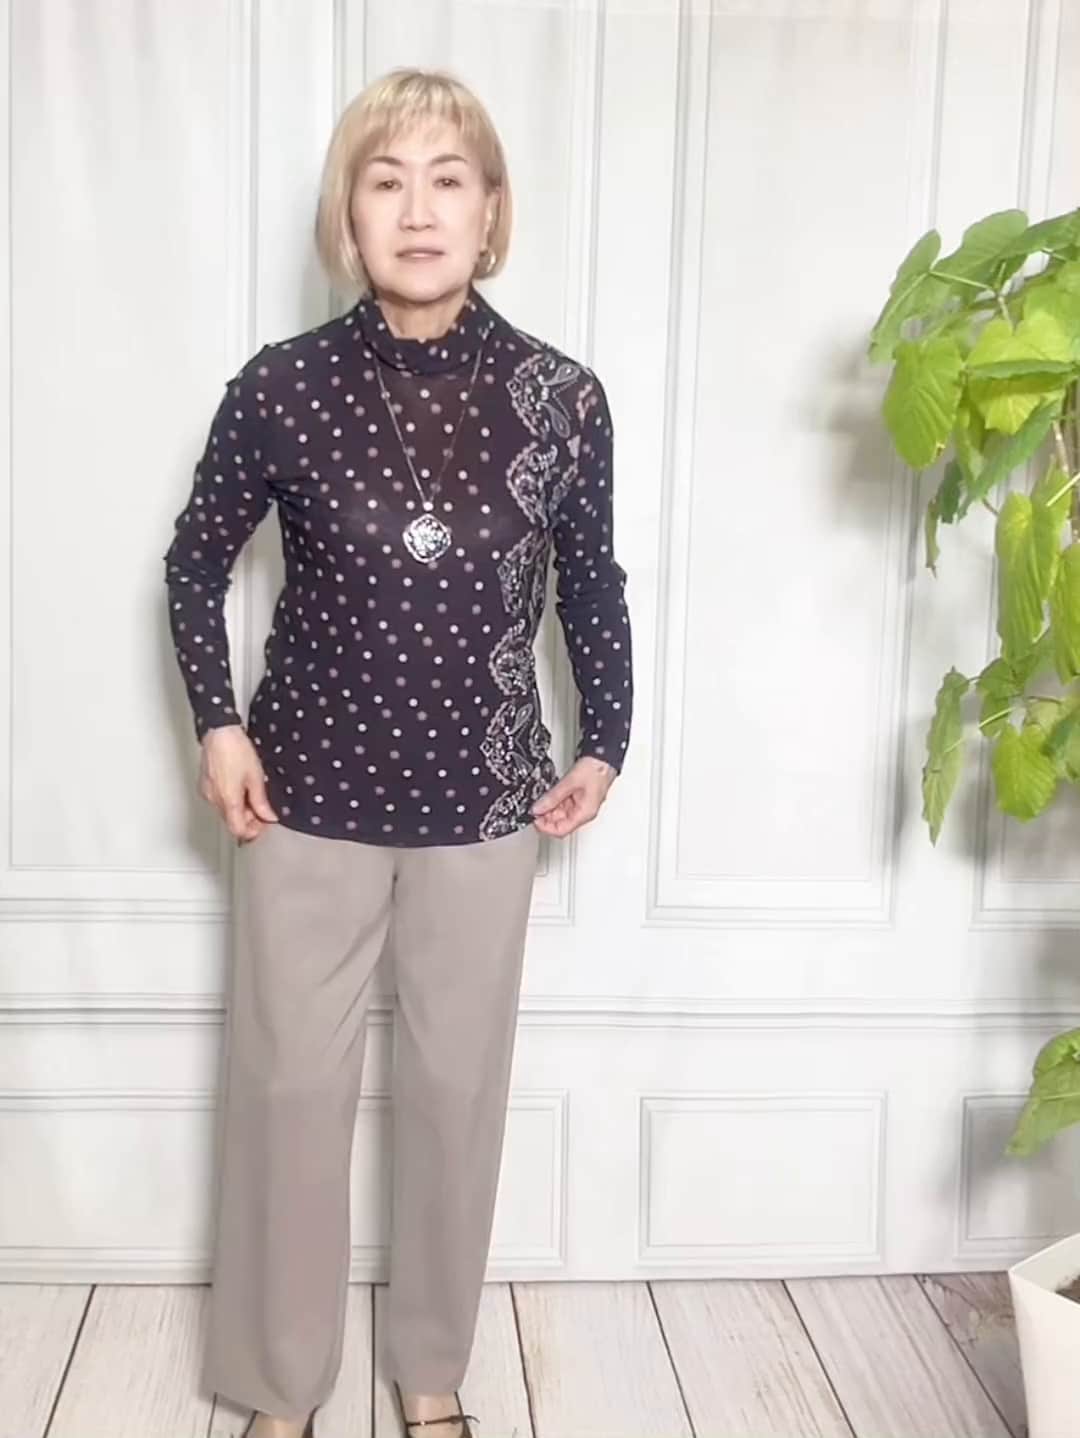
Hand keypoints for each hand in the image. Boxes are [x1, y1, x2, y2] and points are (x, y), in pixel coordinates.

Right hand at [198, 724, 278, 842]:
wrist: (219, 733)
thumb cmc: (235, 750)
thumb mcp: (256, 778)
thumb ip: (261, 801)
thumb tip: (268, 816)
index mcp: (228, 800)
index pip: (238, 830)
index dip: (253, 832)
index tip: (264, 823)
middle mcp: (214, 800)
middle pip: (232, 822)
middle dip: (249, 820)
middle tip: (263, 810)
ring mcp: (207, 793)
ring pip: (225, 812)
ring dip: (240, 810)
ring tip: (253, 795)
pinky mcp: (205, 785)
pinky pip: (219, 801)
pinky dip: (231, 800)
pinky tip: (240, 788)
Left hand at [530, 756, 616, 837]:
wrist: (604, 758)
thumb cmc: (596, 770)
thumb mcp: (569, 783)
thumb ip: (552, 797)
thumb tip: (537, 808)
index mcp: (585, 813)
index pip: (561, 830)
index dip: (545, 828)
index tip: (534, 819)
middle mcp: (583, 812)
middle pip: (560, 824)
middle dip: (545, 818)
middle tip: (534, 809)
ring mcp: (581, 806)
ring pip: (560, 815)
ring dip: (549, 810)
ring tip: (540, 801)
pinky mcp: (578, 798)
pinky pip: (563, 806)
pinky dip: (554, 802)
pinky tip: (548, 797)